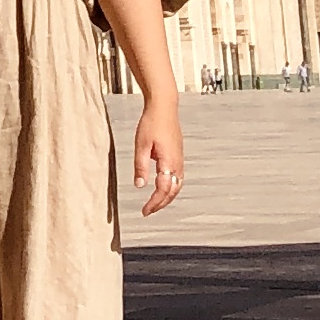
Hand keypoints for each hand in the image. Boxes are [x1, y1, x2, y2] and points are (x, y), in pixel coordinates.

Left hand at [133, 97, 183, 215]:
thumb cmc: (151, 123)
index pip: (163, 190)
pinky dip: (171, 188)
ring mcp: (180, 159)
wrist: (164, 107)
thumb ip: (140, 166)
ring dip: (167, 197)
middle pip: (172, 191)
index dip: (154, 203)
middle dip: (161, 204)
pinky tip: (163, 189)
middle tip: (148, 211)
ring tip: (154, 204)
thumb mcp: (141, 145)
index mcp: (168, 162)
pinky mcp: (179, 156)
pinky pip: (178, 178)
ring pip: (177, 186)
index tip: (144, 211)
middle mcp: (178, 163)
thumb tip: (139, 186)